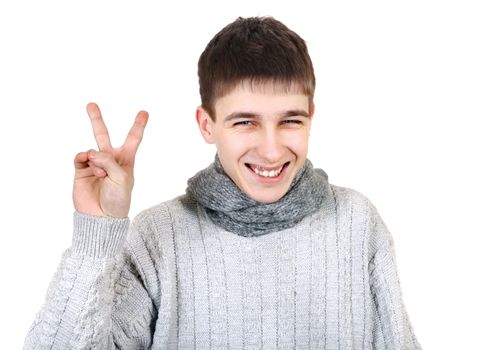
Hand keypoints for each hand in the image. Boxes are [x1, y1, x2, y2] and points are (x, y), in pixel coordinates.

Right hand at [73, 103, 148, 217]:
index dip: (138, 125)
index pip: (133, 139)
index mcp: (126, 160)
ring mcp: (94, 164)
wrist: (101, 217)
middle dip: (96, 119)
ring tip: (100, 174)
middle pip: (103, 134)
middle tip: (90, 104)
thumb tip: (92, 152)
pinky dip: (83, 158)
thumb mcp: (122, 179)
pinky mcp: (81, 171)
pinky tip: (87, 163)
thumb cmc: (118, 200)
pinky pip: (80, 157)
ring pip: (91, 148)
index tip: (144, 112)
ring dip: (96, 159)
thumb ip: (109, 162)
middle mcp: (110, 159)